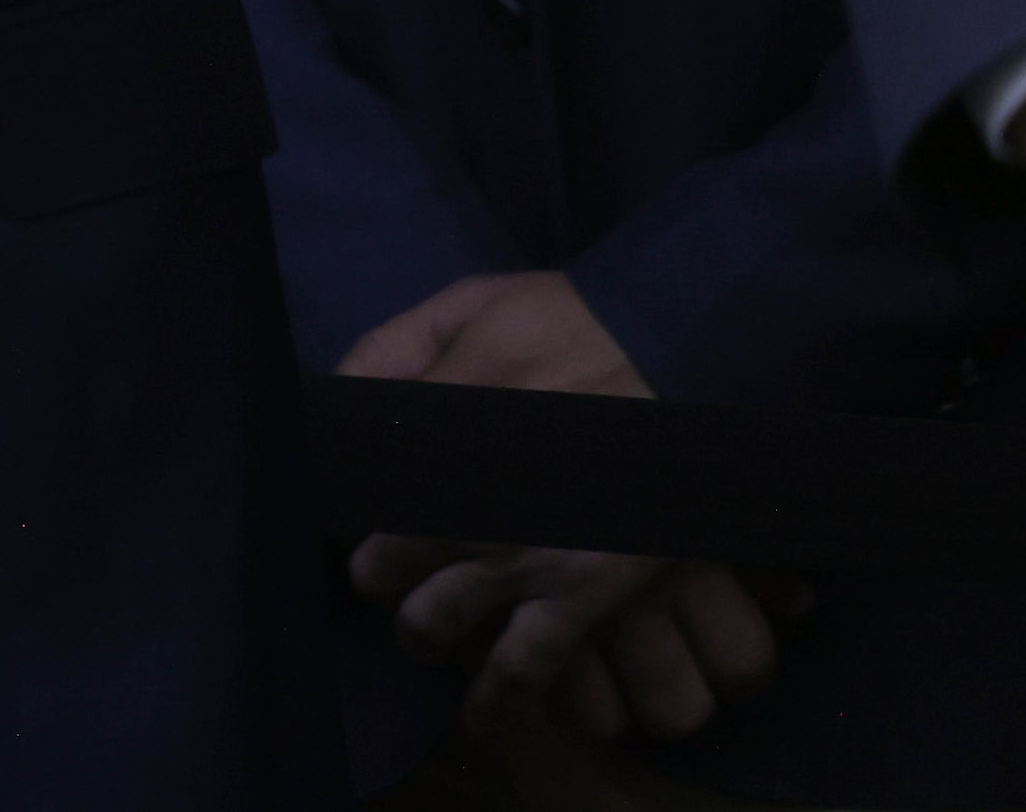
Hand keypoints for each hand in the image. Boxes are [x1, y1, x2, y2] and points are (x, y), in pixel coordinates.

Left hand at [337, 272, 791, 739]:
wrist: (690, 354)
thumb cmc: (578, 322)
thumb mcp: (470, 306)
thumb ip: (394, 350)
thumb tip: (336, 396)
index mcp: (429, 431)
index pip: (353, 489)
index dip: (341, 507)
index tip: (345, 510)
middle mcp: (461, 505)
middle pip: (383, 565)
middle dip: (376, 573)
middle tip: (384, 571)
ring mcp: (522, 558)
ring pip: (437, 624)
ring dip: (420, 635)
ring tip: (421, 637)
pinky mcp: (586, 597)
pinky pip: (529, 669)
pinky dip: (499, 700)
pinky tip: (483, 719)